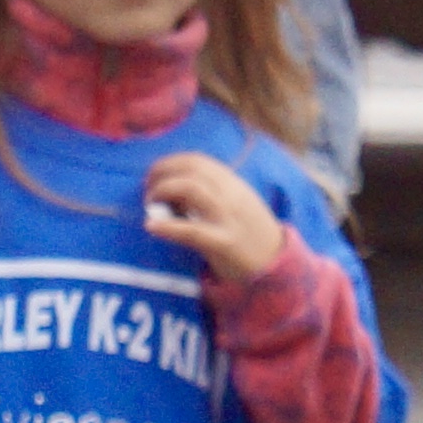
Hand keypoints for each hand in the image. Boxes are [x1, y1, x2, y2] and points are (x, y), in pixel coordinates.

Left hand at [142, 151, 286, 285]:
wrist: (275, 262)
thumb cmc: (250, 233)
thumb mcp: (236, 203)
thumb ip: (212, 192)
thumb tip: (174, 190)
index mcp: (233, 183)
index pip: (197, 160)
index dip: (170, 163)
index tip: (155, 174)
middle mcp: (231, 194)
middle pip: (190, 169)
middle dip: (162, 173)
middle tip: (147, 188)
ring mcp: (228, 217)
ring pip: (190, 189)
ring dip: (162, 190)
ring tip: (150, 203)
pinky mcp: (224, 242)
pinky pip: (191, 230)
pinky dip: (167, 226)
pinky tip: (151, 226)